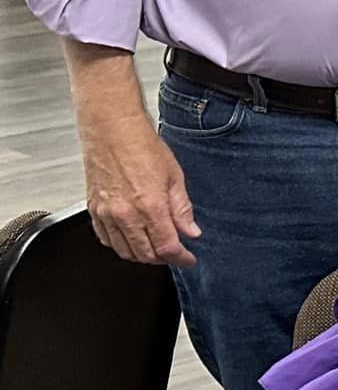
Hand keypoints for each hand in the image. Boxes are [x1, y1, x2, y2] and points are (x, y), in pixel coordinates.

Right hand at [79, 105, 199, 265]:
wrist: (112, 130)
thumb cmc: (142, 147)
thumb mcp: (174, 177)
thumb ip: (183, 209)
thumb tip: (191, 231)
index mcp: (150, 206)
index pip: (167, 248)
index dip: (181, 258)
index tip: (189, 258)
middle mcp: (126, 214)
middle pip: (146, 255)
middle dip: (164, 259)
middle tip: (175, 253)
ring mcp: (107, 214)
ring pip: (124, 251)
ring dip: (142, 256)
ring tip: (156, 249)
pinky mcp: (94, 210)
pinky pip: (105, 239)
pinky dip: (120, 246)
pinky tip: (131, 240)